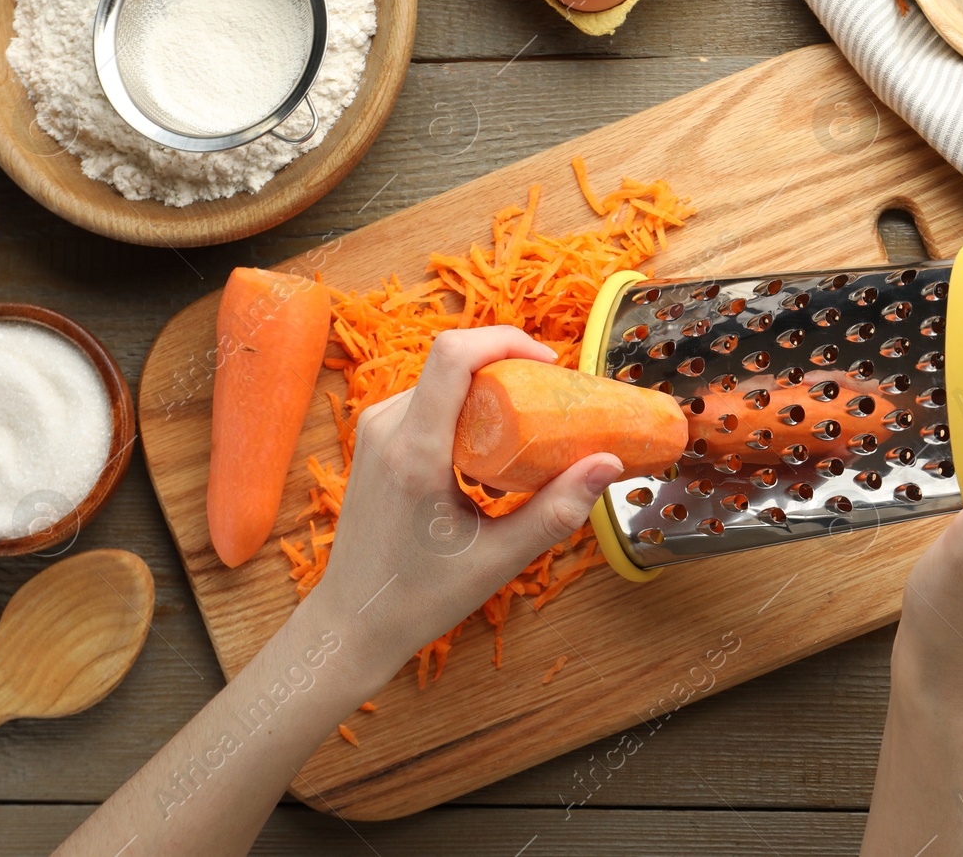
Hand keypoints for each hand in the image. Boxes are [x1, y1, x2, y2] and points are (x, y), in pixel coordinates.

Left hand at [304, 326, 623, 679]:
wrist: (353, 623)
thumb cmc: (420, 598)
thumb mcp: (499, 558)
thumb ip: (558, 510)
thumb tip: (609, 464)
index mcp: (414, 452)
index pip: (452, 355)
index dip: (505, 340)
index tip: (549, 363)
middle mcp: (386, 429)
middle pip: (453, 364)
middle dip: (507, 372)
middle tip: (550, 407)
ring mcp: (373, 432)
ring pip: (441, 382)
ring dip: (486, 396)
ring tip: (520, 443)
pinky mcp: (373, 442)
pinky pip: (426, 403)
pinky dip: (463, 414)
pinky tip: (484, 461)